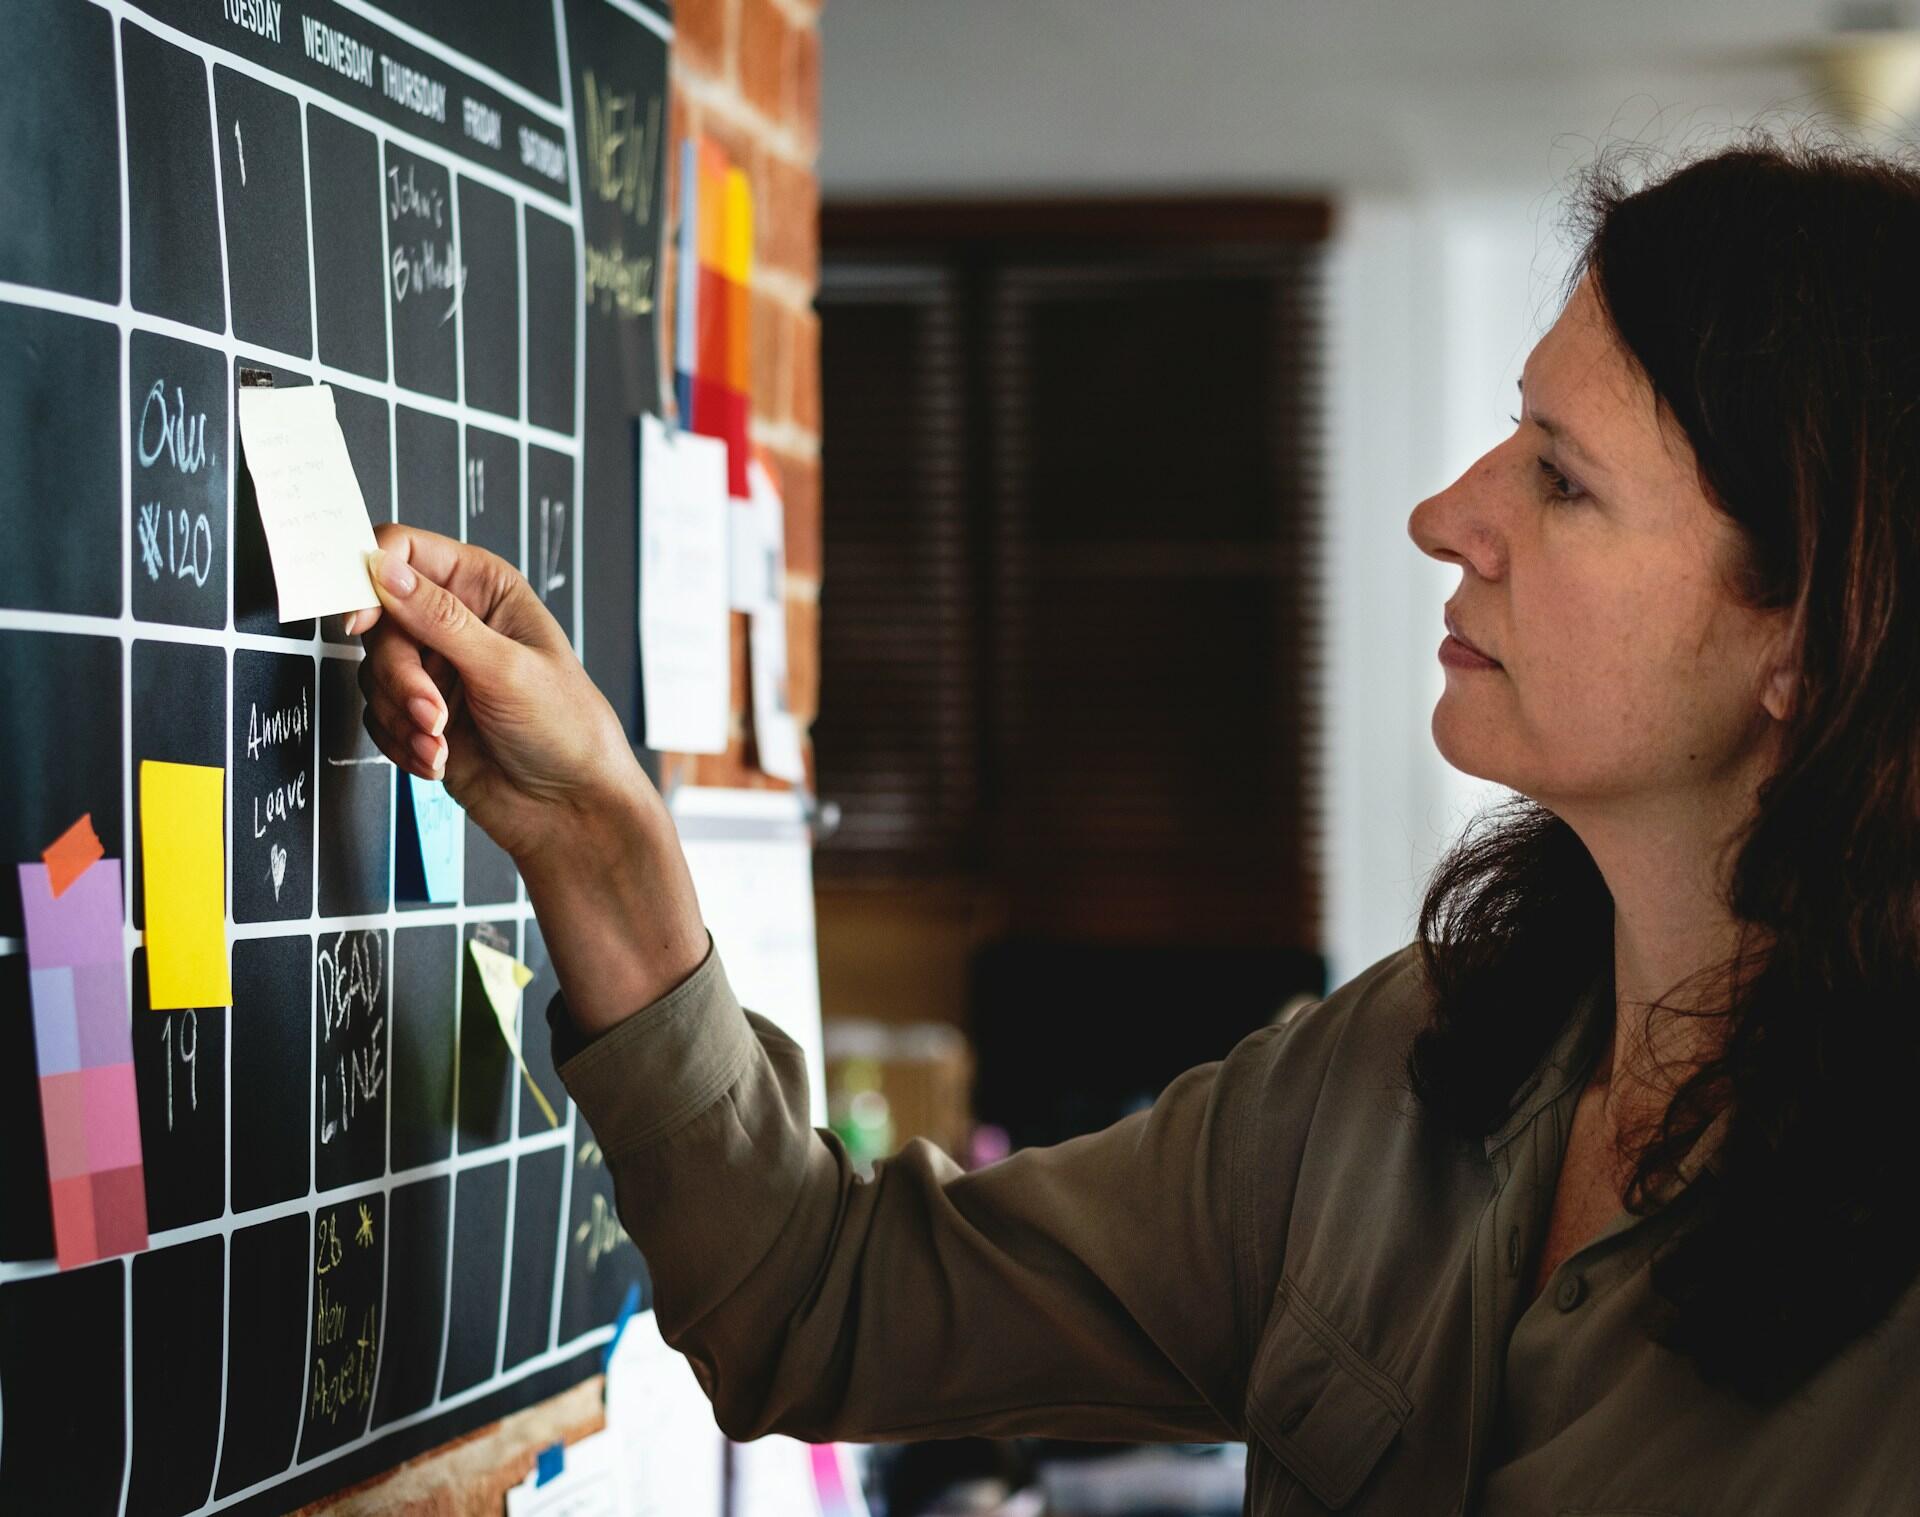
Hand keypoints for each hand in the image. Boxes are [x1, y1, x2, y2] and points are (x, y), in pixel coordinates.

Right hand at [350, 524, 707, 1026]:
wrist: (570, 809)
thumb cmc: (567, 729)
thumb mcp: (505, 667)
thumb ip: (439, 618)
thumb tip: (385, 570)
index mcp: (484, 587)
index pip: (404, 551)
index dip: (371, 577)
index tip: (360, 620)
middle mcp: (454, 621)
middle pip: (378, 621)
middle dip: (399, 675)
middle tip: (431, 710)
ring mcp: (436, 669)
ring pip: (372, 673)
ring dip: (401, 715)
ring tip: (441, 741)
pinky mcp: (420, 714)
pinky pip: (376, 716)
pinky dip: (401, 742)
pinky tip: (437, 759)